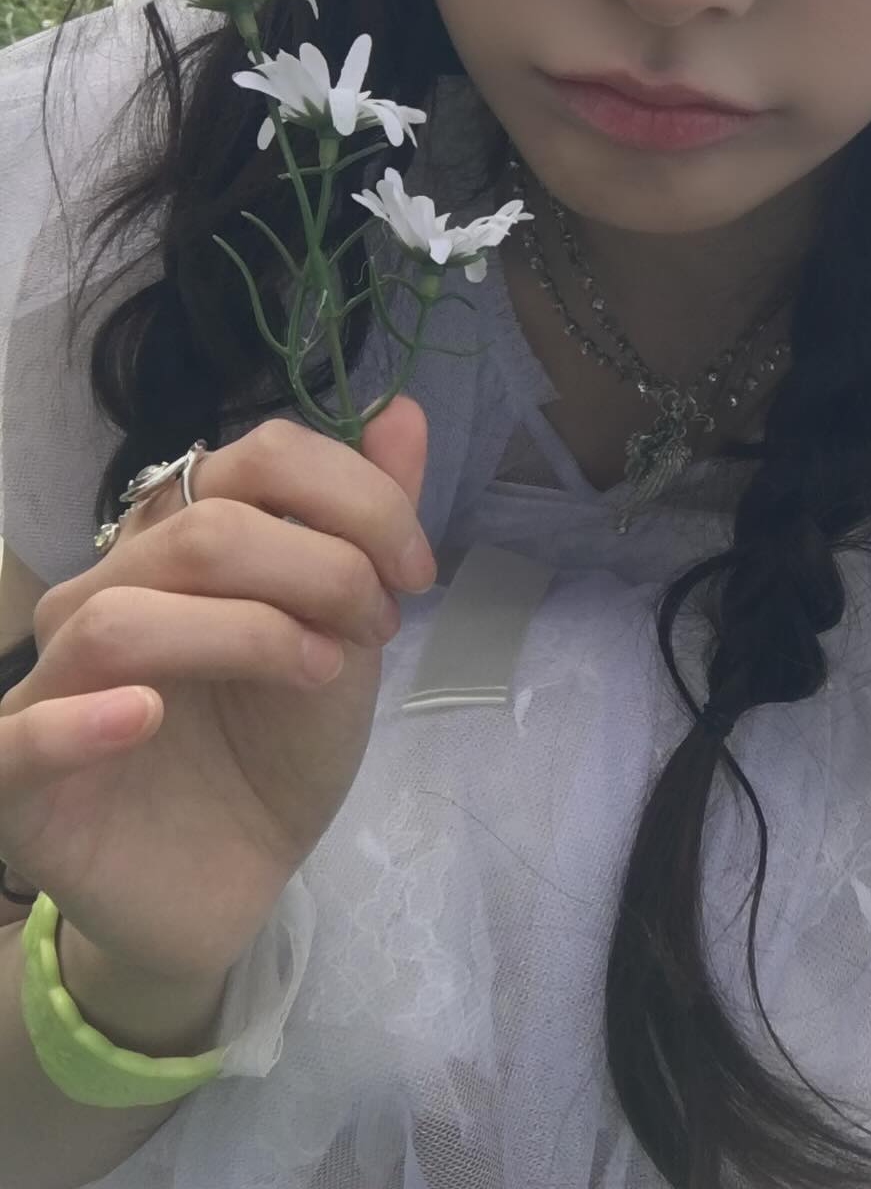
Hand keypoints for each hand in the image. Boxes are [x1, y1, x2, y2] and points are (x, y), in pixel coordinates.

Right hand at [0, 397, 430, 983]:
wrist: (233, 878)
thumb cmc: (277, 743)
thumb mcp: (343, 629)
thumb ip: (366, 520)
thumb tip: (401, 406)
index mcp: (178, 538)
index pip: (257, 457)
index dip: (354, 497)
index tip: (417, 570)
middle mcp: (105, 588)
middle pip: (205, 530)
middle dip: (319, 568)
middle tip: (377, 629)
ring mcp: (53, 680)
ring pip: (125, 615)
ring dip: (248, 634)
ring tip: (320, 674)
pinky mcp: (19, 778)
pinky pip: (18, 735)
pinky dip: (82, 719)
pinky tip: (149, 717)